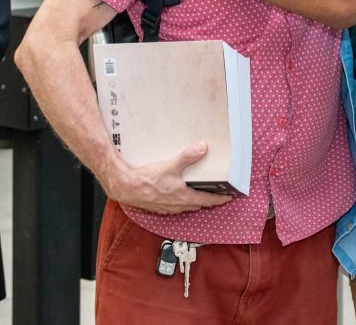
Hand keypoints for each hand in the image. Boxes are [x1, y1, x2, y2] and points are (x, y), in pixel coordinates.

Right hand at [103, 141, 232, 214]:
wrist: (126, 187)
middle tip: (216, 194)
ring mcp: (168, 208)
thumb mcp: (170, 165)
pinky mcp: (158, 207)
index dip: (220, 198)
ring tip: (198, 193)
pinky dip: (180, 201)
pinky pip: (174, 206)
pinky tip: (177, 194)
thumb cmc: (147, 180)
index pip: (208, 200)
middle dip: (208, 199)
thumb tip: (202, 148)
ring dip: (194, 201)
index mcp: (185, 197)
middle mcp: (178, 206)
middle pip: (198, 204)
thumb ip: (188, 157)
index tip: (229, 197)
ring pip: (186, 206)